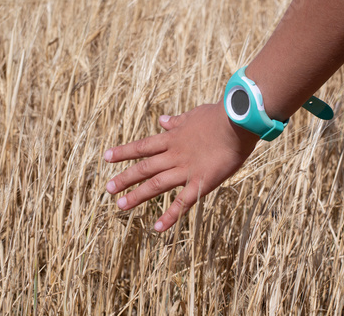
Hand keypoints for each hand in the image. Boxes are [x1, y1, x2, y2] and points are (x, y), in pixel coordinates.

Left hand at [104, 102, 258, 231]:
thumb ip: (176, 121)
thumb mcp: (193, 115)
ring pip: (156, 185)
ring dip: (137, 195)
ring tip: (121, 206)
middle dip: (125, 178)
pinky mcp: (201, 183)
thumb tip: (162, 120)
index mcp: (172, 139)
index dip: (123, 152)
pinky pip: (183, 203)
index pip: (142, 147)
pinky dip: (169, 216)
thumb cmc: (218, 116)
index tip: (107, 158)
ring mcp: (186, 170)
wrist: (237, 122)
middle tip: (108, 189)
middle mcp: (174, 155)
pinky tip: (157, 228)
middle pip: (144, 168)